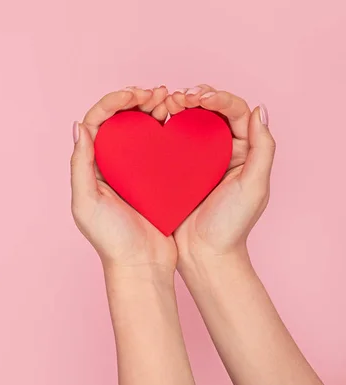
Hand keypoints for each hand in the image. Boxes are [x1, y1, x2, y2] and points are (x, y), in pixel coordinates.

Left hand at [71, 86, 175, 272]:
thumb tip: (78, 125)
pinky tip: (179, 120)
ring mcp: (133, 170)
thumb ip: (80, 165)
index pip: (97, 121)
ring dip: (152, 109)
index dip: (113, 102)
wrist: (141, 266)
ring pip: (140, 128)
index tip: (134, 94)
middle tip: (156, 93)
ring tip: (169, 100)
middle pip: (119, 119)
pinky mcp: (155, 178)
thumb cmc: (111, 239)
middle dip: (135, 99)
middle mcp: (110, 164)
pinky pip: (159, 145)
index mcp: (91, 166)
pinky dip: (168, 128)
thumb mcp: (87, 203)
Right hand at [164, 85, 275, 264]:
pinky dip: (164, 125)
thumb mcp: (254, 186)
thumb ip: (262, 149)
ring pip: (190, 120)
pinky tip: (154, 120)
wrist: (203, 254)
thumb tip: (260, 109)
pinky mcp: (176, 168)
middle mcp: (222, 150)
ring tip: (165, 104)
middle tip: (178, 97)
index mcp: (244, 150)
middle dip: (196, 97)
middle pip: (211, 111)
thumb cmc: (231, 225)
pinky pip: (172, 139)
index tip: (198, 98)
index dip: (217, 98)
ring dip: (178, 106)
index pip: (234, 112)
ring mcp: (198, 158)